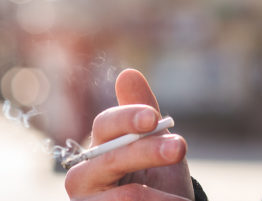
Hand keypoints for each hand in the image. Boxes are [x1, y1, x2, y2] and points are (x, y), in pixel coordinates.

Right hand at [64, 68, 193, 199]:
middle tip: (180, 147)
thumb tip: (127, 73)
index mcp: (96, 150)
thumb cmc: (158, 182)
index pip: (104, 126)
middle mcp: (81, 178)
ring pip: (126, 195)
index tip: (154, 118)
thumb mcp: (156, 147)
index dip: (128, 119)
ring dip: (160, 195)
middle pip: (112, 158)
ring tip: (181, 199)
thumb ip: (142, 114)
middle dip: (148, 152)